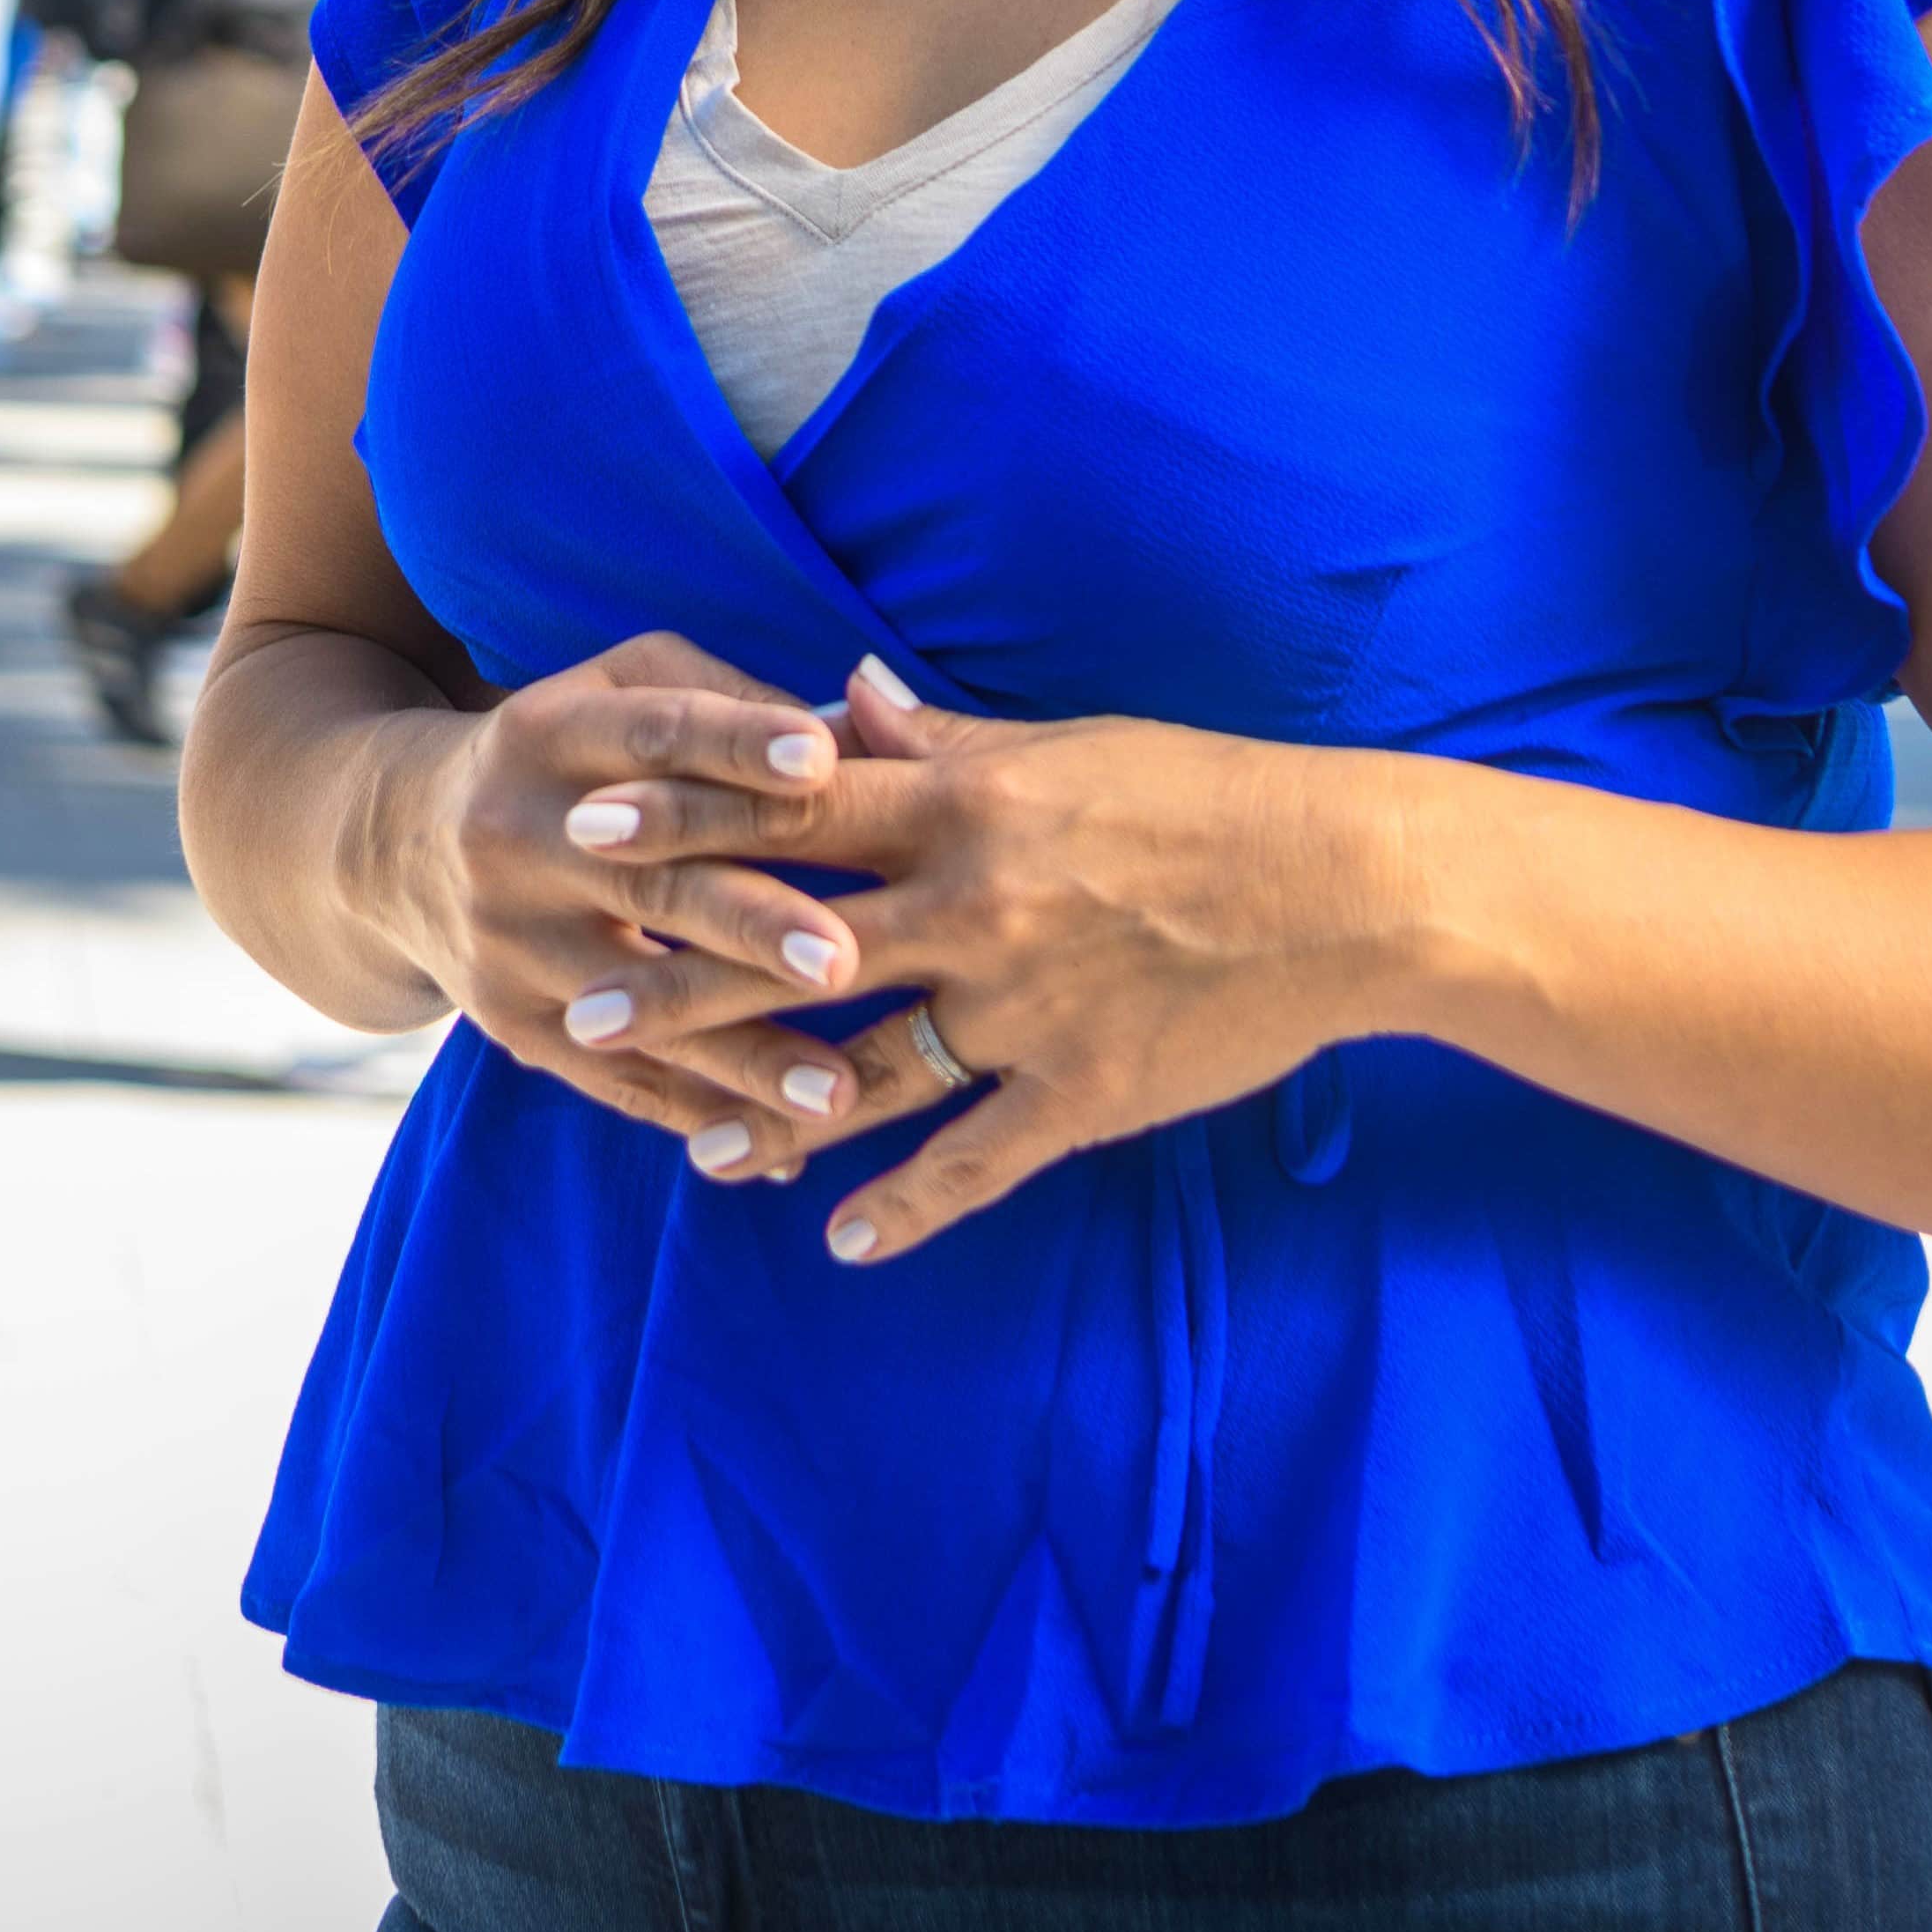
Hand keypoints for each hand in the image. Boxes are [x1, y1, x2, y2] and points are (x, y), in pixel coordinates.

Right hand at [387, 635, 883, 1161]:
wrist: (401, 843)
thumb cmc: (573, 755)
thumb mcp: (623, 690)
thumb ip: (736, 701)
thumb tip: (867, 727)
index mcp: (551, 732)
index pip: (655, 733)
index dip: (737, 746)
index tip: (823, 763)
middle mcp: (515, 834)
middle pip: (649, 881)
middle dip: (748, 924)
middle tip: (842, 959)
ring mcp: (507, 938)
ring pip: (639, 1005)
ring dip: (742, 1055)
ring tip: (839, 1095)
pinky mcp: (510, 1022)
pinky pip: (617, 1080)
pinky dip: (704, 1115)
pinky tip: (786, 1151)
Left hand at [572, 664, 1424, 1263]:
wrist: (1348, 886)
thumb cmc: (1207, 796)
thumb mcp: (1063, 746)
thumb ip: (936, 735)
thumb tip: (835, 690)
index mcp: (967, 804)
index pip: (791, 807)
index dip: (684, 818)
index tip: (588, 829)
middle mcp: (978, 906)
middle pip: (795, 945)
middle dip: (683, 979)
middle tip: (583, 1009)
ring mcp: (1027, 1008)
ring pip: (867, 1071)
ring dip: (770, 1112)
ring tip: (693, 1149)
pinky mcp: (1084, 1093)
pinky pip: (974, 1160)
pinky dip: (905, 1205)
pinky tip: (840, 1240)